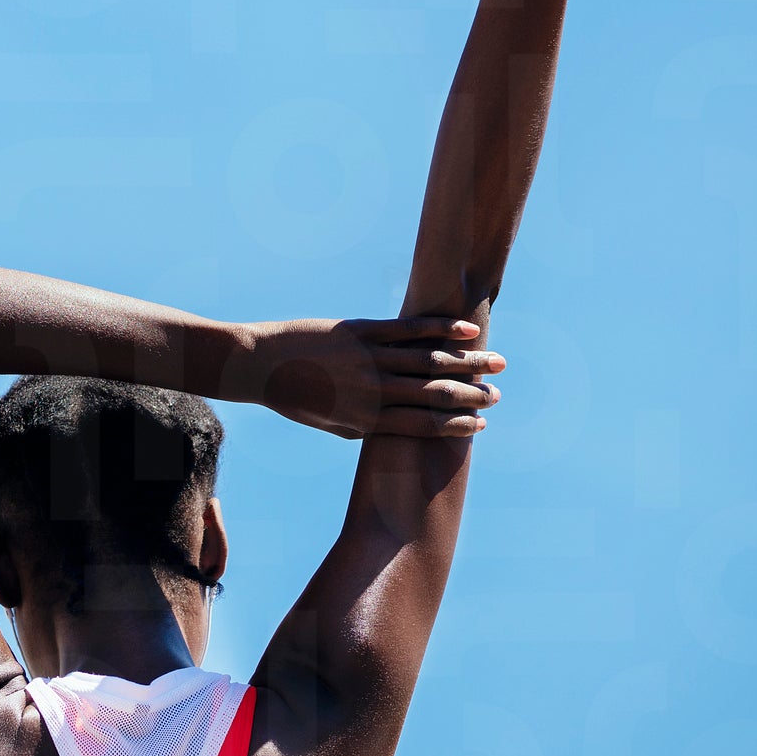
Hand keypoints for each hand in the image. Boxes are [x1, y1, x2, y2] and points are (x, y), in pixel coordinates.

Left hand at [230, 315, 504, 439]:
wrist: (258, 366)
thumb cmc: (296, 398)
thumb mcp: (332, 423)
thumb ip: (366, 425)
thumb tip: (398, 425)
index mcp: (366, 421)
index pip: (423, 427)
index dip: (456, 426)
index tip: (481, 425)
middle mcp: (373, 392)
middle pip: (435, 396)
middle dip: (471, 396)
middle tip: (498, 394)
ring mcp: (369, 360)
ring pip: (430, 362)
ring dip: (468, 363)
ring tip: (496, 362)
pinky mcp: (361, 331)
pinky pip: (410, 330)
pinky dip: (442, 328)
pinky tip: (467, 329)